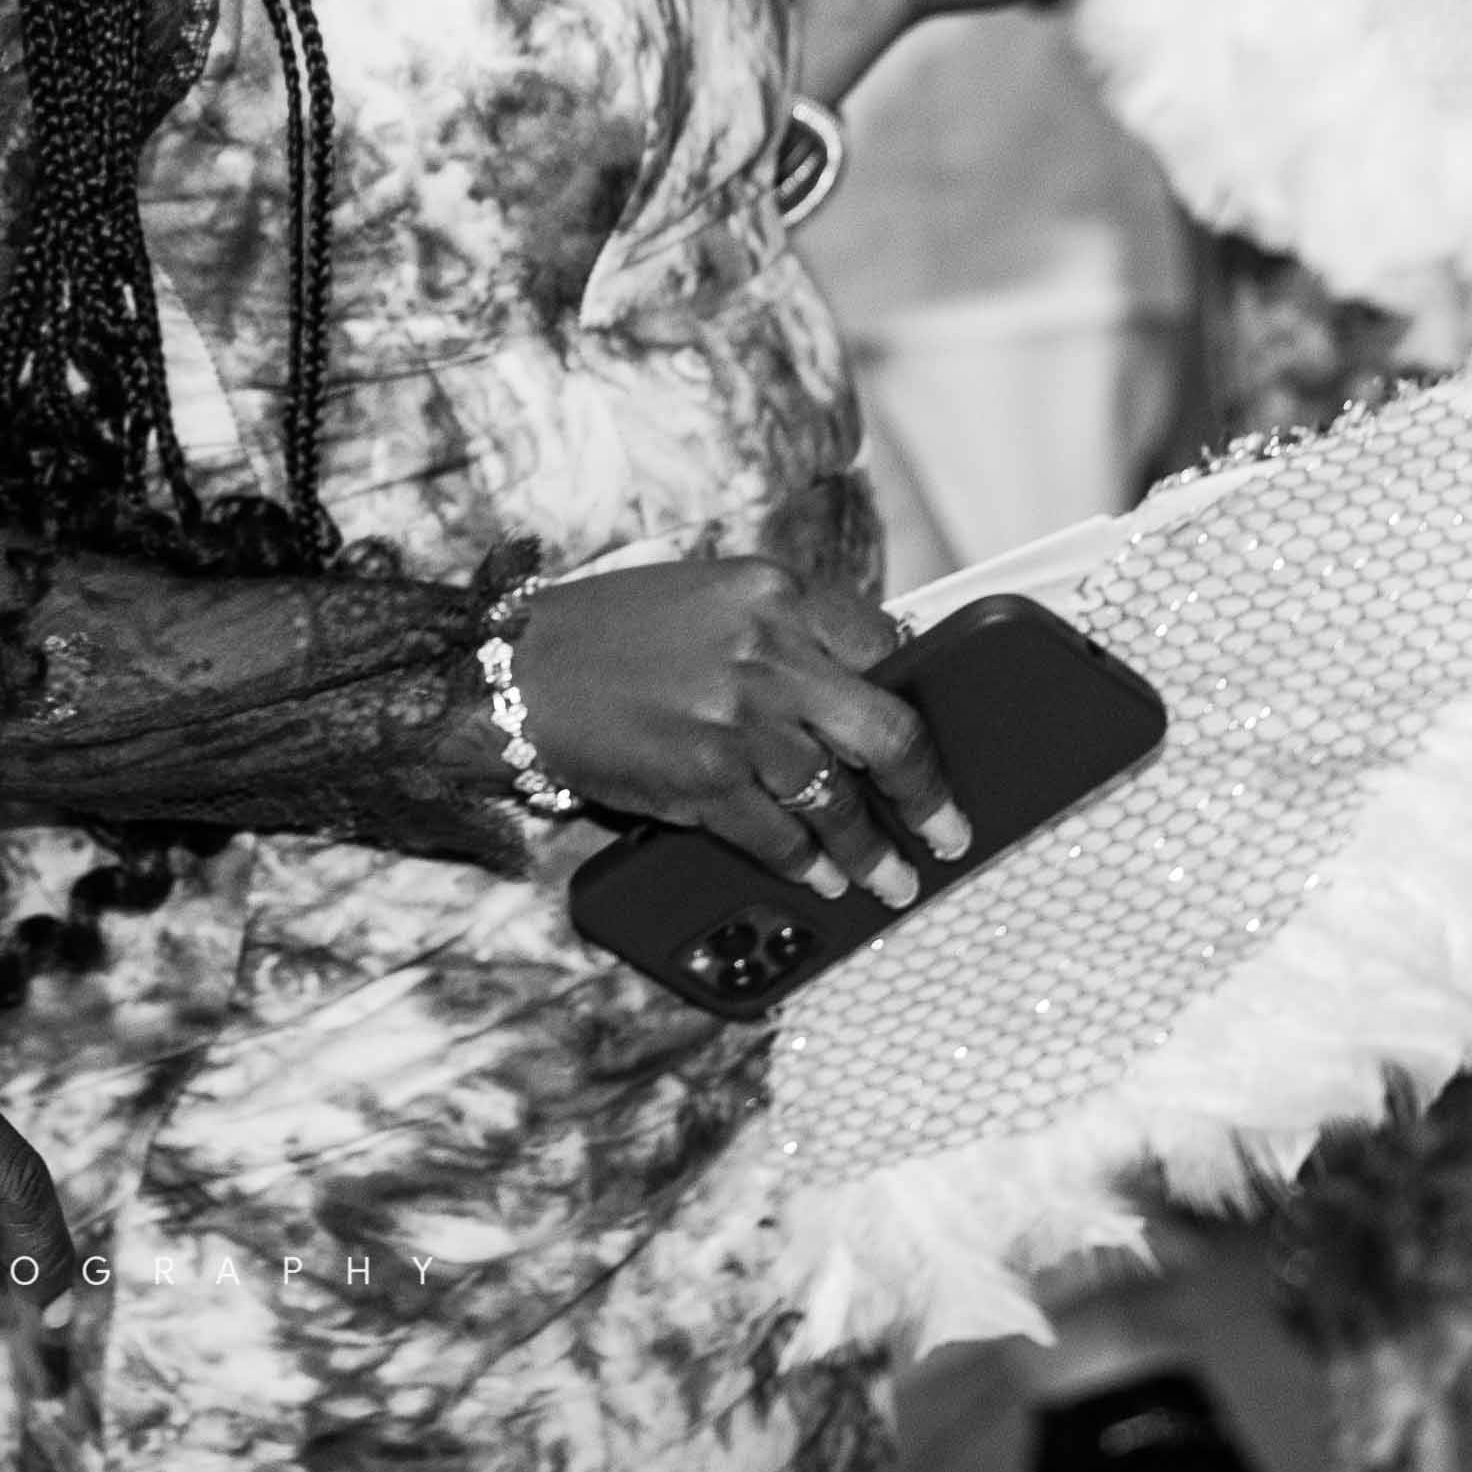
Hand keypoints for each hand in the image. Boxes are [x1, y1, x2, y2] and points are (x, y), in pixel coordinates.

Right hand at [509, 556, 967, 906]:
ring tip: (895, 878)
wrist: (522, 670)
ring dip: (875, 850)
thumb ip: (782, 630)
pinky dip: (809, 865)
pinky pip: (780, 836)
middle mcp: (768, 651)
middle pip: (888, 731)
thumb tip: (854, 687)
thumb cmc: (612, 631)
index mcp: (775, 592)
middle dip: (929, 789)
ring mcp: (738, 720)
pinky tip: (824, 879)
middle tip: (949, 825)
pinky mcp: (704, 779)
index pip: (885, 647)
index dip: (913, 697)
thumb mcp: (711, 597)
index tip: (928, 731)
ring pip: (840, 799)